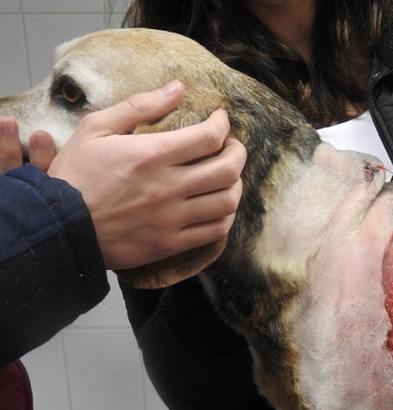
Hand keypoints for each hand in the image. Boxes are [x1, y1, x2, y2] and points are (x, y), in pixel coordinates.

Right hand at [1, 80, 246, 269]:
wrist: (59, 226)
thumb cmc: (76, 174)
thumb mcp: (96, 128)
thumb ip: (139, 106)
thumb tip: (178, 87)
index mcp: (150, 155)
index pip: (209, 137)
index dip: (222, 125)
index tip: (220, 119)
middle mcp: (167, 187)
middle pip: (227, 169)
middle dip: (238, 153)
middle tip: (232, 147)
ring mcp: (171, 218)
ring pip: (227, 201)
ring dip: (235, 185)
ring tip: (228, 176)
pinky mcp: (171, 243)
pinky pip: (215, 231)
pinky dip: (225, 216)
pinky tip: (218, 204)